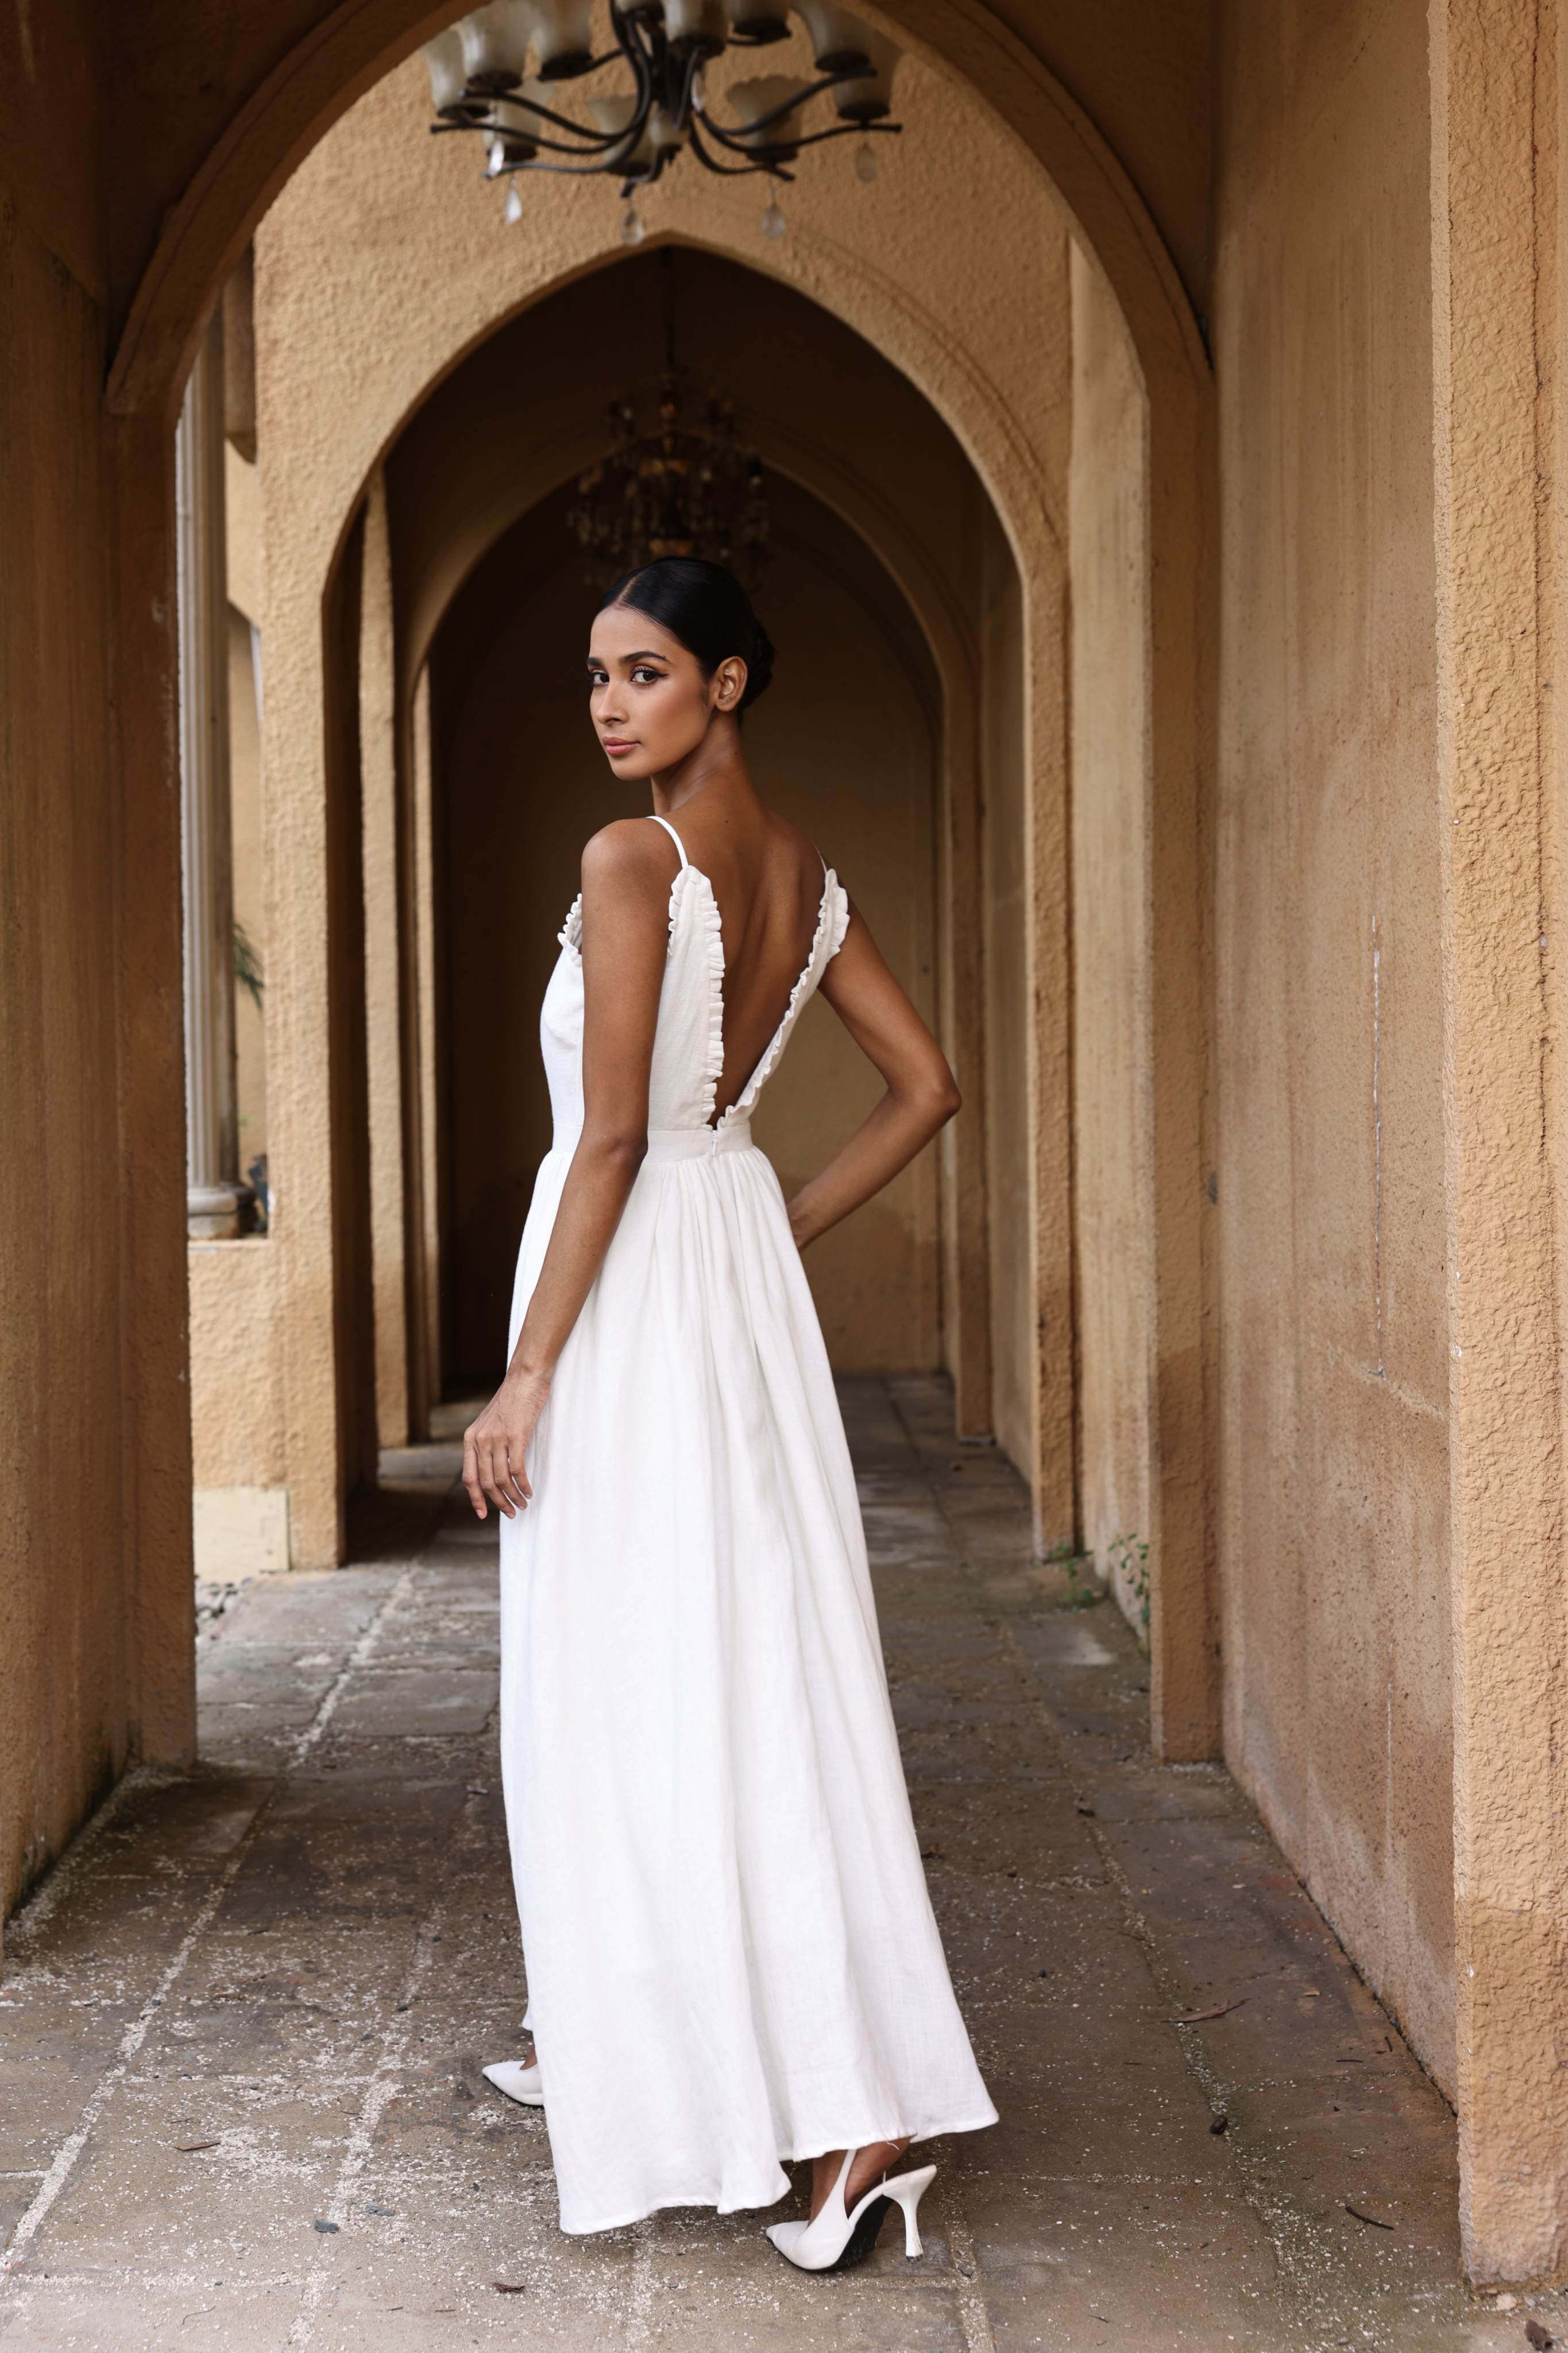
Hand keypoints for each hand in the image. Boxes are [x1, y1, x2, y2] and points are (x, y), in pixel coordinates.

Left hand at [463, 1367, 551, 1520]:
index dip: (475, 1499)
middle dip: (499, 1503)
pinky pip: (516, 1470)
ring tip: (522, 1504)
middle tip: (511, 1513)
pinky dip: (523, 1485)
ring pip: (501, 1480)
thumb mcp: (490, 1422)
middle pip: (486, 1483)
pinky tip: (529, 1491)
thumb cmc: (511, 1400)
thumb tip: (490, 1470)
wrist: (525, 1378)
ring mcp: (497, 1438)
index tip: (483, 1514)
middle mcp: (480, 1440)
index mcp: (471, 1438)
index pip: (468, 1477)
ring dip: (513, 1497)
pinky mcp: (516, 1436)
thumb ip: (486, 1444)